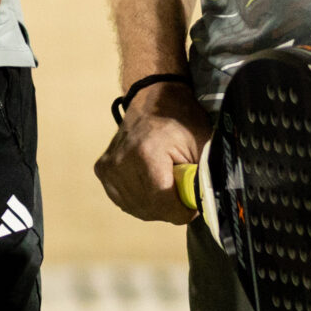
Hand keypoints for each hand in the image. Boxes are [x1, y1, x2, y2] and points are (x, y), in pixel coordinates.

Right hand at [94, 81, 207, 224]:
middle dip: (171, 210)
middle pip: (150, 208)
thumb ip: (204, 179)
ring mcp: (108, 166)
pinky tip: (151, 187)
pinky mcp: (103, 170)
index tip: (194, 206)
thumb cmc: (181, 120)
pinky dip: (140, 200)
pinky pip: (124, 200)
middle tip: (183, 196)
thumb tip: (207, 208)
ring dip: (155, 207)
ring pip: (136, 208)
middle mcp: (122, 161)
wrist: (152, 99)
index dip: (183, 211)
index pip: (163, 203)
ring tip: (168, 189)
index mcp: (146, 154)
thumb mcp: (202, 145)